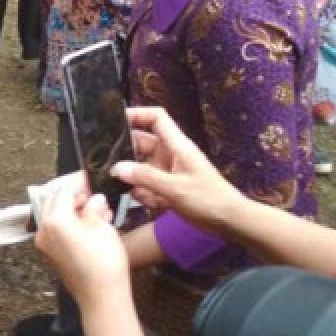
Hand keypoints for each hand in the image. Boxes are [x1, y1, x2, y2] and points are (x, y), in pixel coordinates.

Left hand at [33, 172, 129, 305]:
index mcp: (55, 220)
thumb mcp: (103, 228)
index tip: (86, 176)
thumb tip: (94, 199)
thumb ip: (94, 208)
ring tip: (94, 209)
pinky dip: (68, 224)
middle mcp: (43, 231)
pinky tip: (88, 224)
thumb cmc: (105, 262)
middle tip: (90, 193)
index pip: (63, 192)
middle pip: (53, 203)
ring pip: (54, 217)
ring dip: (71, 210)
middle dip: (71, 195)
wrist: (101, 297)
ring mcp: (44, 245)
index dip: (76, 183)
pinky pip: (56, 232)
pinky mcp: (49, 256)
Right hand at [110, 107, 246, 233]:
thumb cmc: (208, 199)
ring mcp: (166, 171)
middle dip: (125, 153)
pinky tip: (151, 204)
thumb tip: (117, 168)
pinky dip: (143, 195)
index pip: (156, 118)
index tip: (113, 120)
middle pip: (140, 143)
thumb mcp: (175, 188)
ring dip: (134, 180)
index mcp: (176, 145)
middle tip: (105, 163)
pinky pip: (145, 186)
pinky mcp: (166, 188)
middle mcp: (169, 154)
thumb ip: (145, 178)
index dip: (137, 114)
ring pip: (139, 168)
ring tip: (131, 189)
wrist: (229, 222)